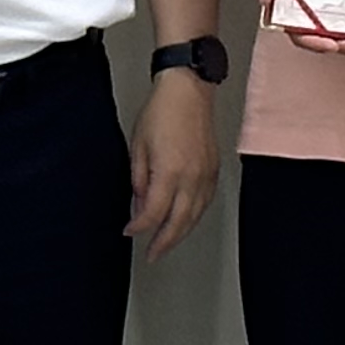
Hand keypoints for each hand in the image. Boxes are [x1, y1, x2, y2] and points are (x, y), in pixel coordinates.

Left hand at [123, 71, 219, 255]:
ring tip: (168, 242)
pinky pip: (206, 201)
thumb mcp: (138, 146)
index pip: (154, 213)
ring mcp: (206, 173)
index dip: (139, 227)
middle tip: (152, 255)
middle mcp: (192, 177)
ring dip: (181, 233)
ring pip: (196, 215)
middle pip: (179, 222)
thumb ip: (139, 179)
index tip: (129, 231)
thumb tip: (140, 202)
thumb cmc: (162, 110)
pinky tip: (187, 219)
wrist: (188, 89)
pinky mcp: (214, 168)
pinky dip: (195, 215)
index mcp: (170, 172)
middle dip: (164, 242)